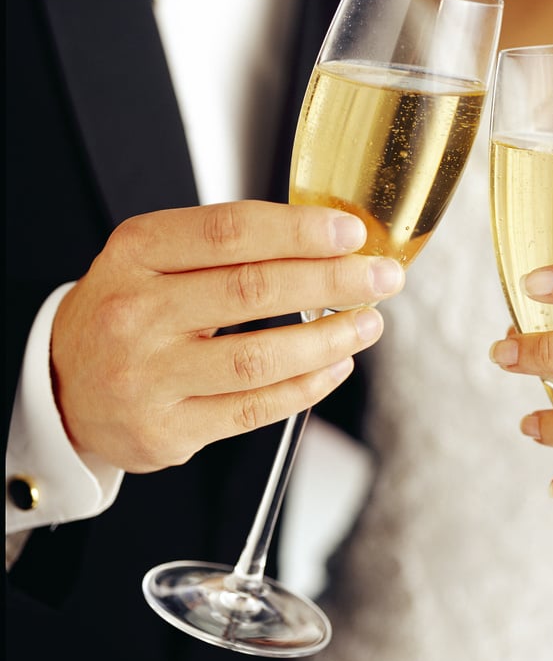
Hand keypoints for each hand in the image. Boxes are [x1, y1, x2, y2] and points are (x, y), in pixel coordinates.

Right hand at [52, 201, 403, 472]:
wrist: (63, 387)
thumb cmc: (126, 312)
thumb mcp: (152, 259)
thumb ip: (223, 246)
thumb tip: (327, 239)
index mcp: (136, 254)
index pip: (230, 232)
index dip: (299, 231)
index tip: (351, 232)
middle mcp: (136, 312)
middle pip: (253, 291)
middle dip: (332, 282)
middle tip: (381, 278)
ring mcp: (148, 376)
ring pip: (259, 357)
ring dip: (329, 339)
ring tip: (368, 324)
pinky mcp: (166, 430)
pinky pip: (254, 409)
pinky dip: (306, 387)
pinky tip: (336, 365)